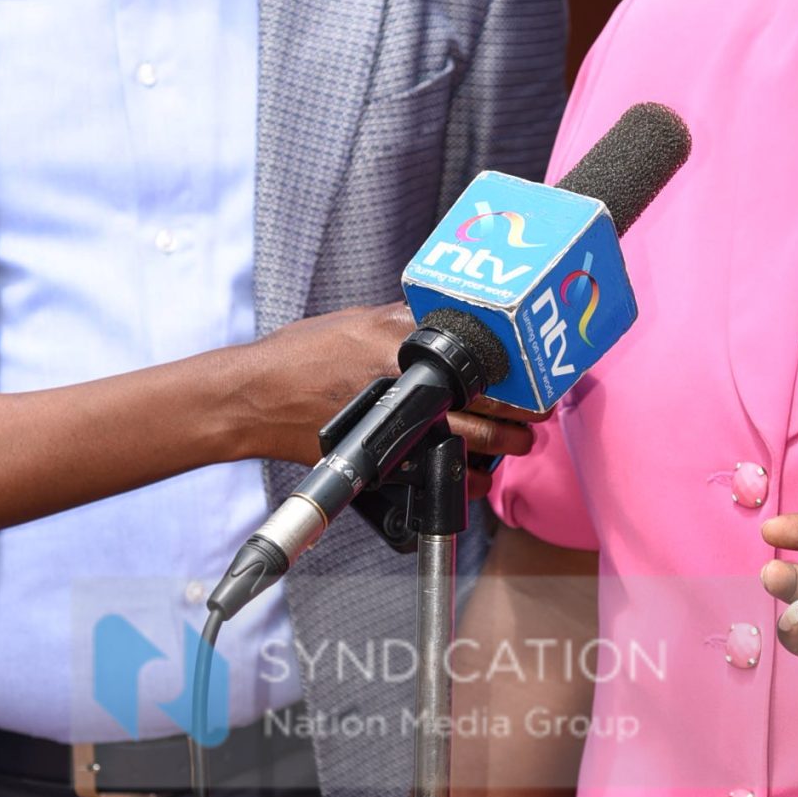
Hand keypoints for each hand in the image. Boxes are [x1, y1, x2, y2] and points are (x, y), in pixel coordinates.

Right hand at [231, 304, 535, 490]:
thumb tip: (450, 316)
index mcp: (405, 344)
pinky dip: (467, 480)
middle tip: (539, 414)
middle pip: (492, 404)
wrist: (257, 398)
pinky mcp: (387, 459)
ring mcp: (400, 425)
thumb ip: (408, 321)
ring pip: (475, 444)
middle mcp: (409, 384)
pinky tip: (478, 475)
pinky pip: (441, 477)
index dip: (521, 368)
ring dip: (506, 447)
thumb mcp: (360, 321)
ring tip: (517, 443)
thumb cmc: (303, 355)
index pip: (483, 354)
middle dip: (526, 414)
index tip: (541, 374)